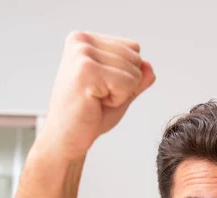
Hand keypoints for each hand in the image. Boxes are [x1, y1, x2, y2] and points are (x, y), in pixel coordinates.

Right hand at [38, 31, 155, 160]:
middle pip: (136, 59)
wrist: (67, 138)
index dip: (126, 75)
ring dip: (121, 94)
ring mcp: (82, 53)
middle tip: (98, 97)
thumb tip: (149, 66)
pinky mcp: (86, 70)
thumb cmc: (90, 115)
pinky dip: (117, 100)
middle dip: (125, 85)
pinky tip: (95, 103)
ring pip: (134, 72)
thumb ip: (137, 78)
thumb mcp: (120, 92)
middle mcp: (81, 40)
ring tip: (96, 100)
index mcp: (86, 39)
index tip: (101, 87)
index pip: (134, 48)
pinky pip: (128, 84)